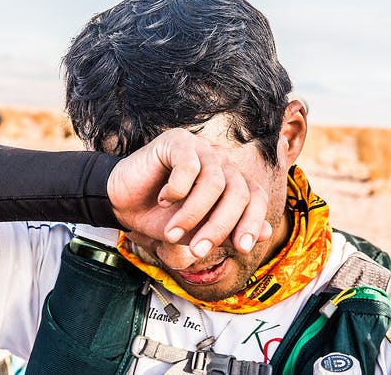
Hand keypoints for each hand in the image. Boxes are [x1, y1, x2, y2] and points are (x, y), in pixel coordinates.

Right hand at [107, 128, 270, 264]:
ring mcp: (201, 148)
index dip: (252, 222)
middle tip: (199, 250)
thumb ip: (229, 231)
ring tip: (172, 233)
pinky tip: (163, 200)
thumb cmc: (162, 217)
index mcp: (231, 181)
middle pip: (238, 191)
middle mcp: (221, 162)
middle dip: (220, 226)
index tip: (241, 248)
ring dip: (193, 214)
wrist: (122, 203)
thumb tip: (268, 233)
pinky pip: (189, 166)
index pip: (256, 197)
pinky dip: (177, 190)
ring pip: (214, 182)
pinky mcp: (177, 140)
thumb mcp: (198, 232)